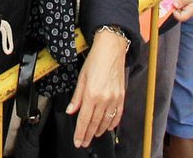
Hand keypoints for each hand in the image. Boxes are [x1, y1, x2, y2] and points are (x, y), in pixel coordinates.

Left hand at [66, 27, 126, 148]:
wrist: (111, 49)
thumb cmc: (95, 60)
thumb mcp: (81, 77)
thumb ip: (77, 97)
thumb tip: (71, 110)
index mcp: (91, 94)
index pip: (84, 120)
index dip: (80, 133)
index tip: (78, 141)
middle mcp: (104, 99)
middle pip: (94, 123)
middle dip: (88, 135)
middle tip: (84, 142)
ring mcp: (114, 98)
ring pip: (106, 121)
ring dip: (99, 131)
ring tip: (93, 136)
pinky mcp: (121, 96)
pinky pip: (118, 115)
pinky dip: (112, 123)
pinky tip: (107, 127)